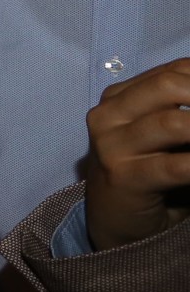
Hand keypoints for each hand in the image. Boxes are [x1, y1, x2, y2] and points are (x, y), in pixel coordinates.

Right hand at [82, 59, 189, 249]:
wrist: (114, 221)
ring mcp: (112, 146)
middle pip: (169, 85)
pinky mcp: (124, 177)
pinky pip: (176, 167)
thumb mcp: (163, 135)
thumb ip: (186, 112)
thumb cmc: (148, 174)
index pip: (176, 70)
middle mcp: (109, 115)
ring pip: (172, 122)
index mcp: (119, 97)